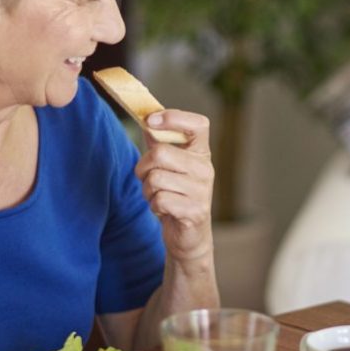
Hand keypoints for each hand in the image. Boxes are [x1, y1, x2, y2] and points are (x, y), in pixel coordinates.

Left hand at [136, 110, 214, 263]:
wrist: (189, 235)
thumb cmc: (176, 194)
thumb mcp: (170, 165)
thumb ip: (160, 141)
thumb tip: (145, 115)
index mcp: (201, 153)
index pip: (198, 124)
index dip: (174, 117)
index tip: (151, 120)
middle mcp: (205, 169)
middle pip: (160, 153)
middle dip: (143, 167)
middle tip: (148, 177)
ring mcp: (202, 191)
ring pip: (156, 179)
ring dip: (147, 190)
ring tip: (158, 196)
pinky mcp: (194, 211)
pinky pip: (159, 200)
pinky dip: (154, 206)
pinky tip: (164, 209)